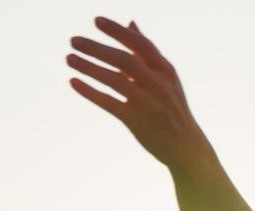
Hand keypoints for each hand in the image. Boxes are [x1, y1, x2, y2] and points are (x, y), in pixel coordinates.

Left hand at [66, 17, 212, 172]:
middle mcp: (158, 84)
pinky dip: (90, 92)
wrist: (185, 146)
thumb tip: (130, 23)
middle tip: (73, 40)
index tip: (96, 21)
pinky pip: (108, 102)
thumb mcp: (166, 78)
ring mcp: (146, 103)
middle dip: (96, 48)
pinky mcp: (135, 121)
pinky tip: (73, 82)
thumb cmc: (171, 107)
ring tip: (69, 58)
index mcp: (166, 70)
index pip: (140, 44)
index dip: (118, 31)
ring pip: (113, 80)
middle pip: (123, 60)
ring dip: (89, 67)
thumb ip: (146, 52)